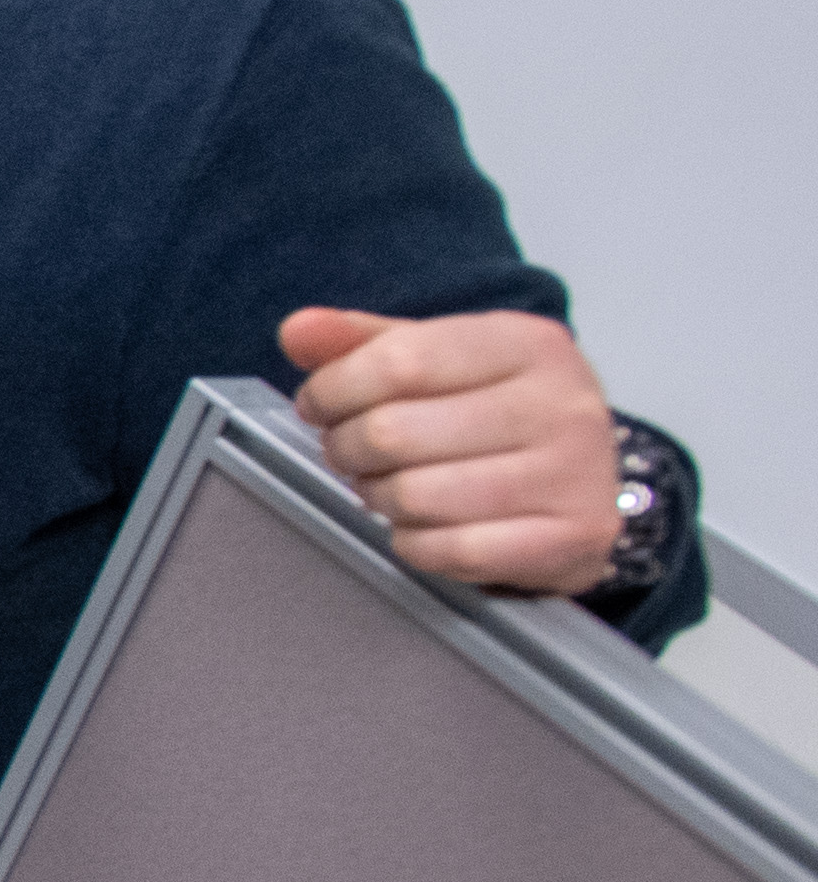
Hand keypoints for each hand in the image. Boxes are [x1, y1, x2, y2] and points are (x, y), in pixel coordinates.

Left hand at [282, 309, 623, 595]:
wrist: (585, 483)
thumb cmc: (498, 413)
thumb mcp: (440, 359)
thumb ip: (364, 342)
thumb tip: (298, 330)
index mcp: (529, 344)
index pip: (400, 361)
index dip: (334, 388)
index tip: (317, 404)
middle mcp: (561, 405)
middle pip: (395, 432)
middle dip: (347, 447)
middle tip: (349, 452)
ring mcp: (575, 475)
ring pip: (416, 496)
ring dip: (378, 497)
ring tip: (386, 487)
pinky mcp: (573, 539)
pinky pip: (452, 550)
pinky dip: (416, 543)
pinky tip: (423, 525)